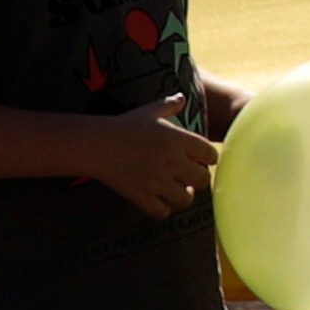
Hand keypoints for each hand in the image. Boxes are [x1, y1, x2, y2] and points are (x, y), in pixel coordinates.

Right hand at [92, 107, 220, 219]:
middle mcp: (172, 162)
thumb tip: (182, 98)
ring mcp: (157, 181)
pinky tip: (161, 201)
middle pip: (202, 180)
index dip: (209, 158)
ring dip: (184, 196)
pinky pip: (162, 212)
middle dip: (199, 179)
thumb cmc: (125, 125)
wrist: (98, 144)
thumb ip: (170, 105)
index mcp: (179, 140)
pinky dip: (164, 209)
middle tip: (191, 178)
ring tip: (180, 191)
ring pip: (185, 199)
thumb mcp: (151, 111)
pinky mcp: (142, 196)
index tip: (203, 159)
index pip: (211, 154)